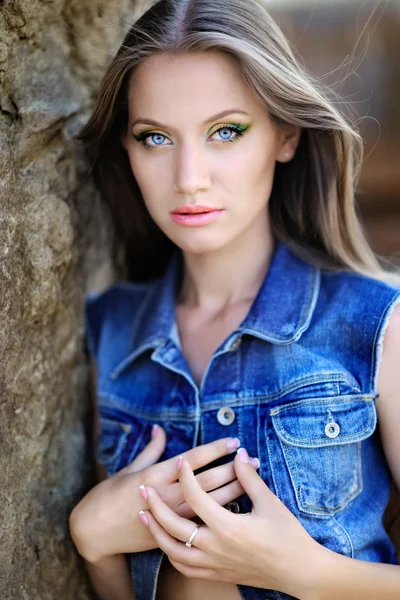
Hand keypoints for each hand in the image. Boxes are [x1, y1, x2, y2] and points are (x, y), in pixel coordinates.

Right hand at [69, 429, 258, 563]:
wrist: (94, 532)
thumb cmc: (109, 496)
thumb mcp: (129, 468)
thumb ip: (151, 450)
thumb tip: (160, 429)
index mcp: (157, 474)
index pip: (194, 459)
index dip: (216, 449)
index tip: (234, 441)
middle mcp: (167, 494)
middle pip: (208, 480)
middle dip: (233, 468)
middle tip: (253, 459)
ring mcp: (171, 515)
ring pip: (210, 502)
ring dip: (233, 488)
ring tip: (251, 478)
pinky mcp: (172, 533)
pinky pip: (202, 522)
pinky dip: (220, 512)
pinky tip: (237, 506)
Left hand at [138, 447, 320, 598]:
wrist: (299, 571)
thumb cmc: (287, 535)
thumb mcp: (269, 502)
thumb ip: (249, 478)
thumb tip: (239, 455)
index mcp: (228, 527)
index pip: (196, 496)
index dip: (186, 475)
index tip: (181, 460)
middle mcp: (215, 547)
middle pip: (173, 526)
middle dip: (155, 505)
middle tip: (142, 488)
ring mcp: (214, 564)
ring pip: (172, 550)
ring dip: (156, 531)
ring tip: (144, 515)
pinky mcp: (216, 574)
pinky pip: (184, 566)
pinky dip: (171, 552)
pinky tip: (166, 541)